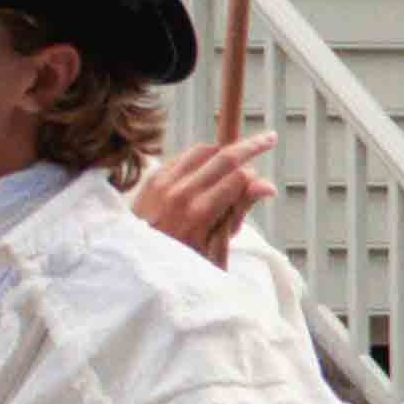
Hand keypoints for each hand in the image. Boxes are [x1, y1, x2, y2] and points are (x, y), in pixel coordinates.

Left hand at [125, 130, 275, 262]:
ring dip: (223, 150)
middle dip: (252, 145)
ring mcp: (163, 182)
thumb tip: (267, 186)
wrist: (134, 264)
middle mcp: (181, 192)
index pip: (238, 178)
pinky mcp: (152, 179)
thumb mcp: (216, 249)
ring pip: (202, 150)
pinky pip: (182, 158)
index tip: (261, 185)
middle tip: (270, 138)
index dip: (254, 178)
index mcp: (199, 213)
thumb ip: (239, 211)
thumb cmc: (178, 264)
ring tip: (236, 157)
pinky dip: (200, 159)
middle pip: (224, 156)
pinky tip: (208, 169)